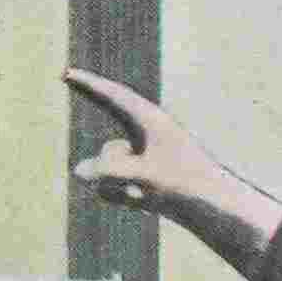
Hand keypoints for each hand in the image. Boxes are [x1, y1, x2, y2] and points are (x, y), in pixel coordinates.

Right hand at [66, 71, 271, 257]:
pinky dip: (124, 197)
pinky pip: (113, 189)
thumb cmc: (184, 183)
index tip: (67, 73)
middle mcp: (142, 138)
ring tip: (154, 198)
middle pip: (109, 153)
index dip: (88, 85)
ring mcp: (141, 160)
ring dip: (122, 190)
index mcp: (148, 121)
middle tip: (120, 174)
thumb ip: (108, 170)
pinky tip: (147, 205)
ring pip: (108, 174)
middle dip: (113, 174)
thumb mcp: (143, 174)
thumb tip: (78, 171)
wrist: (215, 207)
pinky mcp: (141, 180)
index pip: (112, 97)